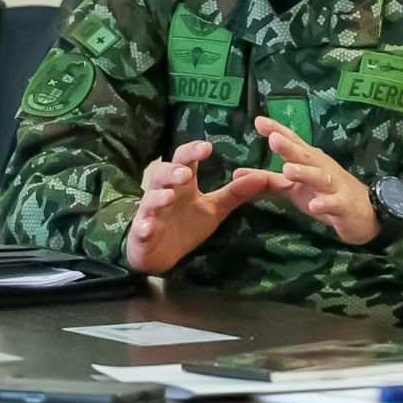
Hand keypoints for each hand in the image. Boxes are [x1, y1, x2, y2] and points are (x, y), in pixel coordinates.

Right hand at [125, 140, 269, 274]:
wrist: (160, 254)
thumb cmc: (186, 225)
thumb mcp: (214, 209)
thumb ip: (235, 194)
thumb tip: (262, 176)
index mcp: (182, 185)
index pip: (184, 160)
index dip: (192, 151)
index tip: (207, 148)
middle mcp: (163, 193)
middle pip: (162, 174)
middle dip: (173, 172)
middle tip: (186, 173)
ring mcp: (150, 212)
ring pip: (149, 199)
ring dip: (158, 196)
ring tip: (169, 197)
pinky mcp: (141, 233)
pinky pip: (140, 227)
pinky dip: (143, 226)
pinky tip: (148, 226)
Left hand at [230, 116, 379, 244]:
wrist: (366, 213)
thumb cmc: (327, 195)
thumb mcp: (294, 188)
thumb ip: (267, 180)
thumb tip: (235, 173)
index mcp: (310, 161)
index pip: (293, 142)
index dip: (277, 131)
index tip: (259, 121)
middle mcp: (322, 168)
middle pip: (305, 155)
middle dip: (290, 147)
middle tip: (273, 138)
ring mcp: (334, 186)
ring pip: (318, 177)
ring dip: (305, 172)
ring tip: (288, 169)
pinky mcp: (343, 205)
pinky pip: (333, 203)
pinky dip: (324, 204)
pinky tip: (313, 206)